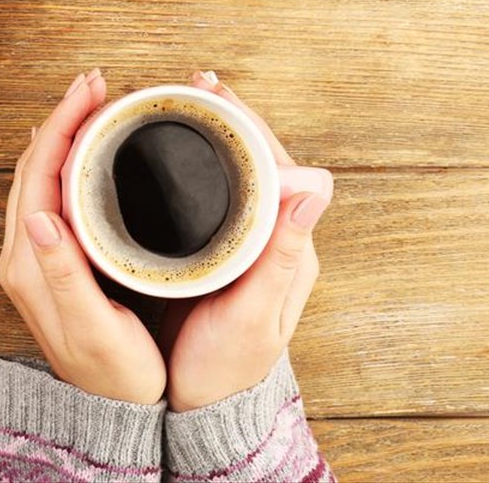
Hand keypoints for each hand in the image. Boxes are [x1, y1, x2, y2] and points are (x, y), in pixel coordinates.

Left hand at [0, 70, 167, 404]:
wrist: (110, 409)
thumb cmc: (114, 373)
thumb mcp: (92, 328)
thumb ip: (63, 274)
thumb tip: (38, 216)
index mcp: (30, 263)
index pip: (39, 174)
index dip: (64, 124)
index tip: (91, 89)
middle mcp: (24, 254)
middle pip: (35, 165)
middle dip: (64, 116)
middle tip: (97, 82)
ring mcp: (34, 255)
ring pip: (42, 175)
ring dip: (65, 133)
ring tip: (95, 102)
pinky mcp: (50, 259)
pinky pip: (52, 192)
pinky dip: (68, 159)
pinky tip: (89, 148)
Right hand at [161, 71, 333, 411]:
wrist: (206, 404)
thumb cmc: (228, 367)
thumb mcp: (253, 315)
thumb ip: (280, 256)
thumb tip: (316, 185)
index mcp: (289, 247)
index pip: (277, 165)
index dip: (246, 124)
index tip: (215, 92)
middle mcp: (272, 238)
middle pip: (256, 161)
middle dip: (227, 117)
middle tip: (194, 83)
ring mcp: (246, 243)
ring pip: (235, 174)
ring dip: (211, 135)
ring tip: (182, 103)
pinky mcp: (219, 252)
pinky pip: (213, 195)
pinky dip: (195, 165)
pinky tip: (172, 153)